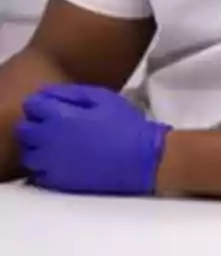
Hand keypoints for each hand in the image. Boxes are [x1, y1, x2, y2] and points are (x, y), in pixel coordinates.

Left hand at [17, 83, 170, 195]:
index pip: (32, 104)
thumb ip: (72, 93)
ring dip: (38, 147)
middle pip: (24, 129)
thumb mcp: (105, 98)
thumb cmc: (126, 125)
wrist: (142, 159)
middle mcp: (48, 140)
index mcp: (60, 117)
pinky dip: (45, 167)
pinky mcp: (57, 182)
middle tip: (58, 125)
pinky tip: (64, 162)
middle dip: (37, 124)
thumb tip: (47, 92)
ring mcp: (50, 164)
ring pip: (28, 154)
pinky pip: (37, 174)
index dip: (44, 103)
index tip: (58, 106)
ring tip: (59, 145)